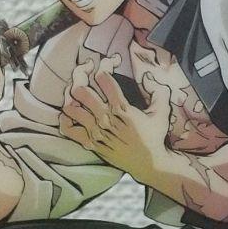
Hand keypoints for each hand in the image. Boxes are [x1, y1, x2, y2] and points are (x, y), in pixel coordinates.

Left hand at [58, 53, 173, 181]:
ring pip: (72, 108)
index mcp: (122, 108)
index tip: (108, 63)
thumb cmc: (154, 138)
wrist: (149, 164)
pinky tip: (71, 114)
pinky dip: (66, 119)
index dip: (103, 65)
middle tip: (85, 72)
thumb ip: (159, 93)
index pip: (103, 78)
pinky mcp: (91, 144)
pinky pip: (69, 129)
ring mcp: (97, 132)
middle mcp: (106, 118)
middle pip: (81, 90)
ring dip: (72, 98)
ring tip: (77, 93)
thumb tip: (150, 77)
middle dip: (81, 76)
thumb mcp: (161, 114)